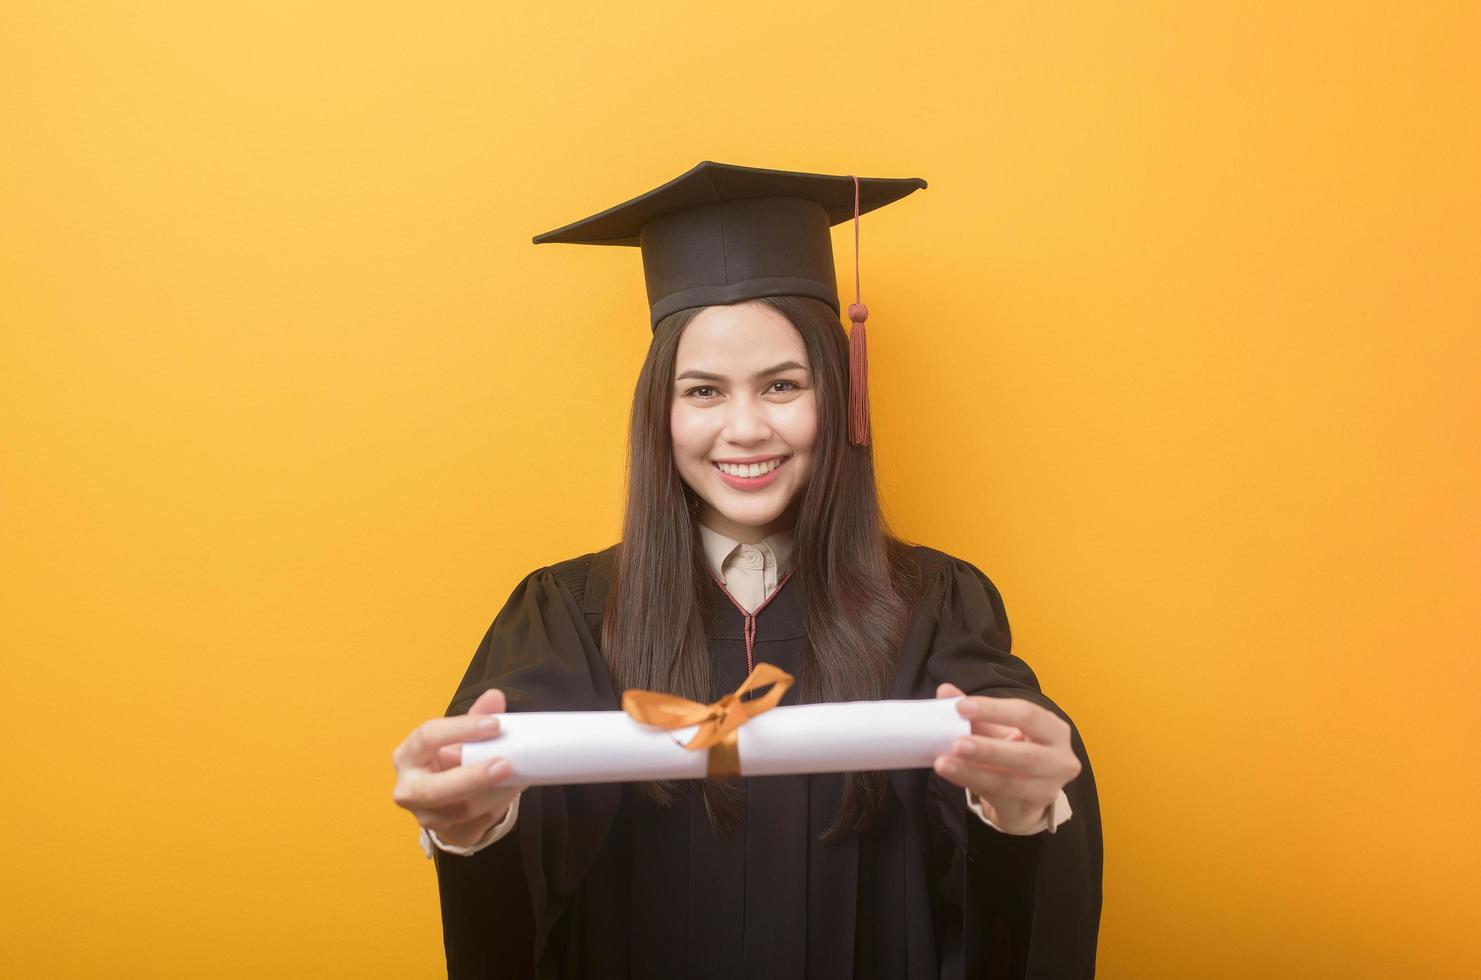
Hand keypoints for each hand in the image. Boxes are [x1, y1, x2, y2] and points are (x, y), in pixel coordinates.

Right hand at [392, 688, 520, 847]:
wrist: (442, 796)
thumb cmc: (449, 758)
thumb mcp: (458, 736)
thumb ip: (477, 716)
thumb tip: (496, 697)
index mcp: (407, 755)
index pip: (428, 738)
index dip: (461, 729)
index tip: (495, 724)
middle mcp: (409, 790)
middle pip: (436, 789)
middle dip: (474, 778)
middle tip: (506, 764)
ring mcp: (426, 817)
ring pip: (463, 810)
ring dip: (496, 793)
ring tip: (520, 775)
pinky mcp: (448, 835)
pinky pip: (479, 824)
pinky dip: (500, 806)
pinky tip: (514, 790)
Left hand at [931, 682, 1081, 833]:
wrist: (1025, 792)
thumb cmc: (1014, 749)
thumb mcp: (997, 728)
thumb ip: (974, 711)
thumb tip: (945, 691)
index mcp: (1055, 729)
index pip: (1027, 714)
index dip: (994, 710)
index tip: (961, 707)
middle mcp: (1060, 760)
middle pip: (1027, 755)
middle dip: (989, 749)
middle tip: (956, 744)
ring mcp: (1049, 789)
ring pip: (1009, 782)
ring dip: (973, 772)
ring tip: (943, 763)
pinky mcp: (1031, 810)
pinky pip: (998, 797)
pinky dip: (972, 784)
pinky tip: (953, 775)